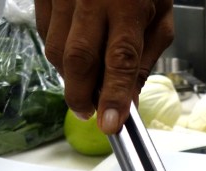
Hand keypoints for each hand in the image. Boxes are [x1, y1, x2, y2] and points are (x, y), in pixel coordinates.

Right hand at [34, 0, 173, 133]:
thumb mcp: (161, 16)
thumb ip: (145, 58)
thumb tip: (130, 97)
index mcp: (127, 5)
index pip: (119, 60)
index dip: (113, 96)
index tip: (110, 123)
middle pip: (78, 59)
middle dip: (82, 95)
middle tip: (89, 112)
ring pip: (56, 49)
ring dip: (70, 76)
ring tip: (85, 84)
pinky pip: (45, 33)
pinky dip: (58, 53)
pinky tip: (75, 56)